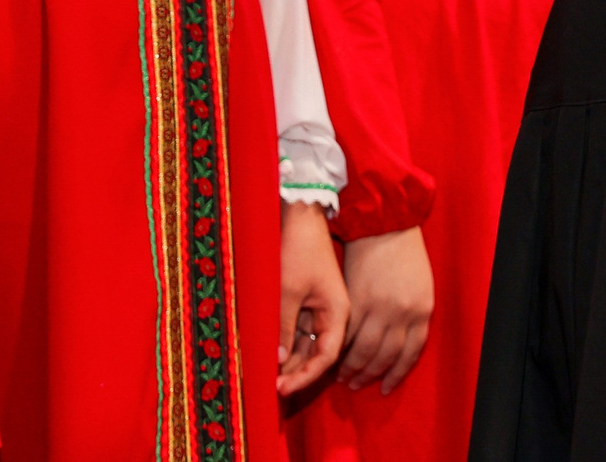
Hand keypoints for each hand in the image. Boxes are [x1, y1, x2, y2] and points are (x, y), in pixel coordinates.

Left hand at [278, 203, 349, 395]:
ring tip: (266, 374)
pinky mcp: (307, 302)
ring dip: (289, 359)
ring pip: (306, 345)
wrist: (301, 216)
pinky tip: (269, 353)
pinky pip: (298, 330)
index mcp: (338, 312)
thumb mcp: (288, 290)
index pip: (327, 357)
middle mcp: (333, 315)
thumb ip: (283, 327)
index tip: (282, 388)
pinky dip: (285, 343)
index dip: (305, 376)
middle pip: (317, 355)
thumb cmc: (299, 250)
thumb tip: (279, 363)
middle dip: (295, 371)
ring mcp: (320, 309)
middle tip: (269, 386)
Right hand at [336, 225, 433, 393]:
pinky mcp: (356, 301)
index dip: (397, 373)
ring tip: (342, 376)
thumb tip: (399, 341)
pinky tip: (331, 356)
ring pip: (364, 351)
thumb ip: (412, 314)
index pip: (411, 353)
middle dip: (371, 374)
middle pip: (386, 356)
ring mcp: (378, 308)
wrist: (385, 223)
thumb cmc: (404, 253)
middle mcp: (402, 314)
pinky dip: (338, 349)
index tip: (385, 386)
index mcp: (422, 310)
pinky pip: (346, 334)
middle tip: (357, 384)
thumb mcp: (421, 285)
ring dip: (352, 367)